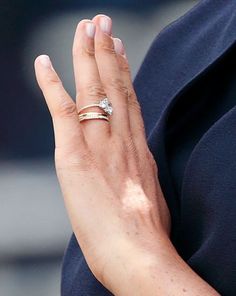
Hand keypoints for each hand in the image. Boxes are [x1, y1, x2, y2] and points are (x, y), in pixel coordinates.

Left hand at [34, 14, 170, 291]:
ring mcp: (99, 142)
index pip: (129, 100)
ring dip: (87, 55)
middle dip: (108, 51)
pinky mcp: (75, 154)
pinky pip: (62, 109)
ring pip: (93, 88)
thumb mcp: (150, 195)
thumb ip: (140, 175)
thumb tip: (136, 169)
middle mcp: (121, 137)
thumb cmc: (146, 232)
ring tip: (86, 28)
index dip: (124, 73)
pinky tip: (43, 62)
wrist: (138, 250)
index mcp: (138, 148)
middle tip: (103, 23)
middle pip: (114, 85)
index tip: (120, 51)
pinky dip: (50, 84)